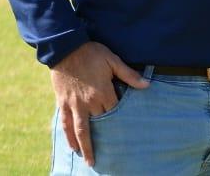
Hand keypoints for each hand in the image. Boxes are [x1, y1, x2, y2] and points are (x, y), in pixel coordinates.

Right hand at [50, 41, 148, 166]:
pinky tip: (72, 146)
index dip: (120, 118)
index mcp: (103, 92)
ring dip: (84, 146)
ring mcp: (74, 104)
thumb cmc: (92, 53)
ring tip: (89, 160)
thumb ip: (129, 75)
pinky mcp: (63, 103)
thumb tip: (147, 85)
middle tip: (108, 156)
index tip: (126, 129)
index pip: (115, 110)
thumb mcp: (113, 61)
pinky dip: (68, 136)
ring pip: (80, 130)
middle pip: (99, 124)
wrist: (65, 49)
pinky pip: (65, 123)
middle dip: (103, 140)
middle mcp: (88, 102)